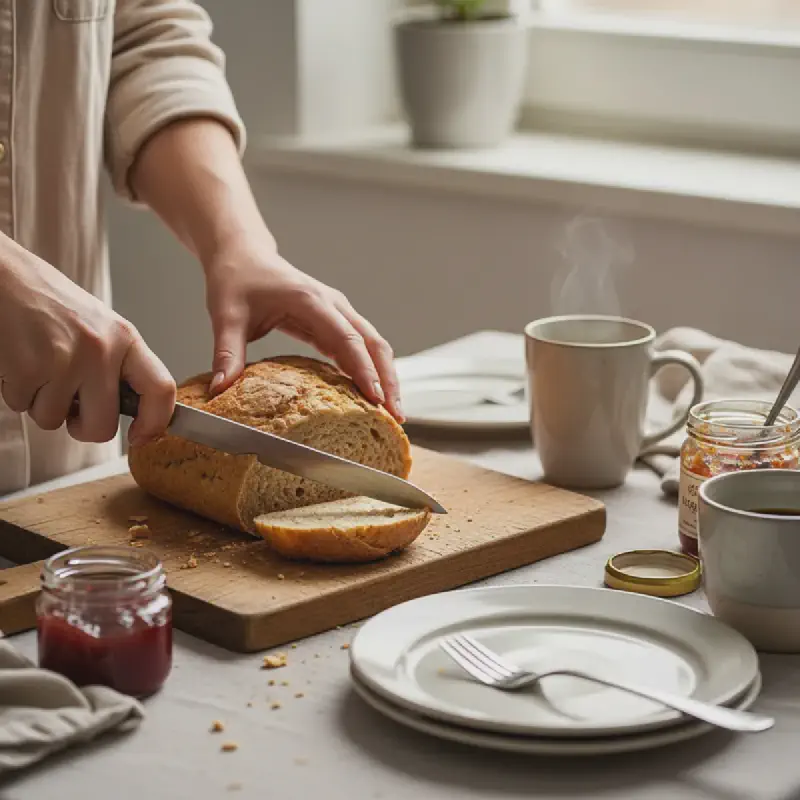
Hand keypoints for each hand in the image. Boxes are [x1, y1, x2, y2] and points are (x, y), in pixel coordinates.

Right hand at [0, 241, 175, 444]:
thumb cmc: (48, 301)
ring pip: (54, 420)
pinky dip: (17, 393)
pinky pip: (22, 407)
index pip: (161, 389)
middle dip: (83, 428)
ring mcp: (64, 361)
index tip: (142, 436)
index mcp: (124, 338)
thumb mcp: (98, 326)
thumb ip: (116, 365)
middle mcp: (100, 350)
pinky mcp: (27, 369)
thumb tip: (132, 411)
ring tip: (38, 367)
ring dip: (42, 404)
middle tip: (71, 409)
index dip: (155, 422)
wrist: (1, 275)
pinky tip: (18, 361)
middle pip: (103, 425)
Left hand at [204, 243, 403, 420]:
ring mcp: (337, 313)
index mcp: (311, 300)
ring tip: (391, 413)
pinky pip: (359, 348)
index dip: (364, 370)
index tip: (375, 398)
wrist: (243, 256)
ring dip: (385, 377)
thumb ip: (226, 353)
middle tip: (395, 416)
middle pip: (373, 343)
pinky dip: (369, 372)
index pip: (348, 338)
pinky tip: (371, 397)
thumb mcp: (226, 316)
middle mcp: (332, 305)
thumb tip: (220, 389)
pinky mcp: (333, 323)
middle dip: (388, 379)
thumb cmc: (237, 280)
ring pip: (373, 346)